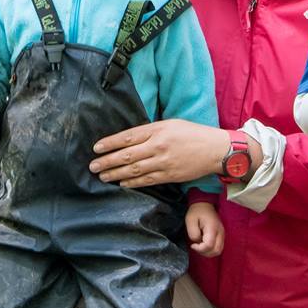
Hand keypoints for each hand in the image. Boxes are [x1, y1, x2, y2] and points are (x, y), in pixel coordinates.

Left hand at [90, 119, 229, 187]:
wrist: (215, 149)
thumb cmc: (193, 133)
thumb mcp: (170, 123)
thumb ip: (151, 130)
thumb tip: (130, 138)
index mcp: (157, 130)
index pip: (128, 137)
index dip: (110, 143)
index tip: (96, 148)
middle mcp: (158, 146)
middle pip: (127, 155)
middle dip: (108, 161)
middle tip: (93, 166)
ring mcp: (164, 162)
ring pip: (134, 170)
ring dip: (116, 174)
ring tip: (103, 176)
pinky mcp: (170, 175)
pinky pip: (147, 180)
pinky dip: (133, 182)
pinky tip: (122, 183)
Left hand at [185, 202, 224, 256]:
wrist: (204, 205)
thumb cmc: (196, 212)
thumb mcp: (190, 221)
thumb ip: (193, 234)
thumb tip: (198, 242)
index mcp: (212, 228)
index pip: (209, 245)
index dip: (200, 249)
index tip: (192, 245)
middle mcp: (220, 233)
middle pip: (216, 251)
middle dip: (205, 252)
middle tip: (196, 247)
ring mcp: (222, 234)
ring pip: (218, 251)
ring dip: (208, 252)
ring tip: (200, 247)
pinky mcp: (221, 236)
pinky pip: (219, 247)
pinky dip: (211, 250)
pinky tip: (204, 245)